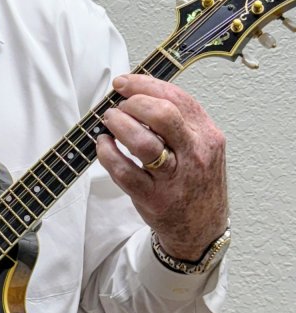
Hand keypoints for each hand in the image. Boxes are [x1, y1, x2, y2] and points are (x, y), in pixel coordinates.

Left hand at [95, 74, 227, 259]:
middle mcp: (194, 155)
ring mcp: (174, 178)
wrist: (202, 229)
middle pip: (162, 115)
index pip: (178, 98)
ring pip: (142, 142)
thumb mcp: (202, 147)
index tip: (124, 83)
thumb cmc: (197, 182)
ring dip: (119, 125)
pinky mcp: (153, 198)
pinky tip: (104, 145)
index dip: (145, 84)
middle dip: (133, 103)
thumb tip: (139, 93)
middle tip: (120, 106)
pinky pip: (124, 171)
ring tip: (110, 122)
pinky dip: (107, 154)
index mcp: (207, 136)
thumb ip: (179, 122)